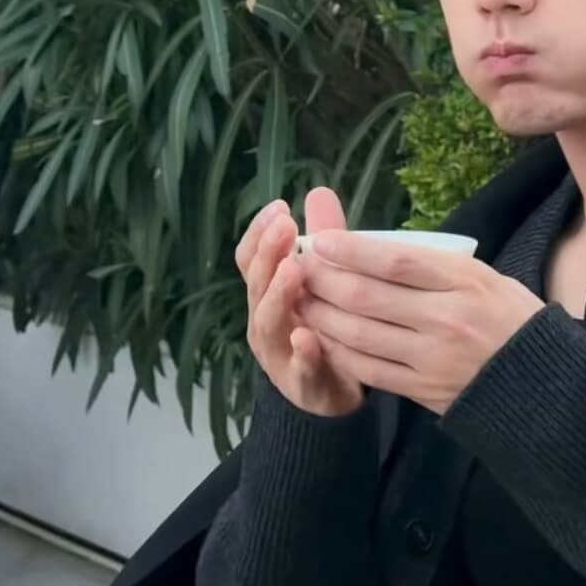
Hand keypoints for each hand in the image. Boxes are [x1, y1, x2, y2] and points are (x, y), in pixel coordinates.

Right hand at [236, 190, 364, 418]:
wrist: (335, 394)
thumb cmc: (326, 327)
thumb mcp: (324, 280)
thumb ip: (321, 239)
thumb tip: (318, 191)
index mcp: (267, 295)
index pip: (250, 260)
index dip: (259, 233)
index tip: (279, 206)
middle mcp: (264, 322)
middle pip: (256, 285)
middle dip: (268, 254)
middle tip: (285, 225)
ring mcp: (279, 355)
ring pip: (268, 324)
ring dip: (278, 295)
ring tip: (292, 270)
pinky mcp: (304, 385)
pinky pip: (299, 369)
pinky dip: (301, 353)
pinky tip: (307, 337)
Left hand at [295, 232, 545, 415]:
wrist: (537, 380)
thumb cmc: (506, 314)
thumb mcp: (480, 274)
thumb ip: (430, 262)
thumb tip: (369, 247)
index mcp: (464, 281)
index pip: (398, 261)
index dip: (354, 250)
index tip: (321, 240)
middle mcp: (446, 319)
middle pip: (370, 297)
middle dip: (325, 281)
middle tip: (297, 267)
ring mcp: (431, 358)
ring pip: (361, 334)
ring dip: (321, 316)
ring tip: (298, 299)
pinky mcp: (422, 390)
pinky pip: (368, 369)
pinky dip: (339, 351)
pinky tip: (320, 337)